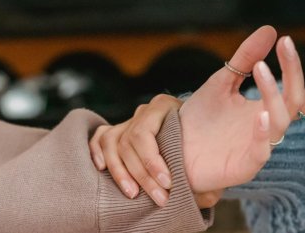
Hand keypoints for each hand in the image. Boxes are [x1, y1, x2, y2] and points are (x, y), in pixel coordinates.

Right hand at [89, 94, 221, 206]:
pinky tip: (102, 169)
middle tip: (158, 198)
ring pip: (111, 142)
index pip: (144, 133)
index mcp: (164, 106)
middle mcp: (143, 111)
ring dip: (119, 171)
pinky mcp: (118, 132)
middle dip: (141, 174)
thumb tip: (204, 195)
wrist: (198, 138)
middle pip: (128, 141)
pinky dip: (97, 152)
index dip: (152, 161)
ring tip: (132, 193)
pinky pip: (99, 137)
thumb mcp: (207, 154)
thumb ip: (204, 170)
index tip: (167, 184)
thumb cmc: (202, 148)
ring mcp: (128, 121)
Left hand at [179, 27, 304, 192]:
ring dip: (274, 93)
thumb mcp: (223, 81)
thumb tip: (271, 29)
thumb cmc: (201, 118)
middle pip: (298, 101)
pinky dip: (264, 132)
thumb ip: (246, 58)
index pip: (304, 94)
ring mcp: (259, 147)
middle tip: (286, 45)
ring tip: (261, 68)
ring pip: (281, 121)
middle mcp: (269, 127)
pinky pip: (262, 152)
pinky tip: (261, 114)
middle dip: (295, 72)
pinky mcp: (245, 166)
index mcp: (268, 108)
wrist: (174, 146)